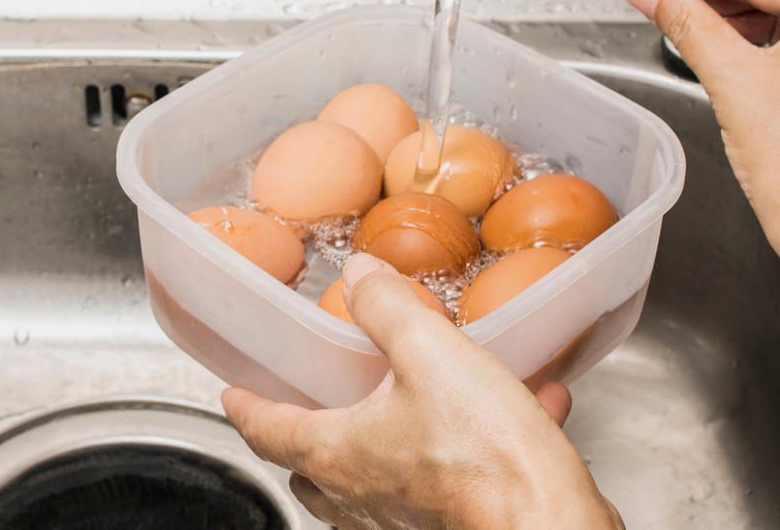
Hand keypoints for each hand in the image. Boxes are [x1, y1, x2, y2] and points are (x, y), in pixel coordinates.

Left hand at [222, 253, 622, 528]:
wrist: (547, 520)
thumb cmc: (485, 455)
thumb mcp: (430, 353)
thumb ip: (388, 308)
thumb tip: (361, 274)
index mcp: (340, 453)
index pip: (269, 430)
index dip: (247, 408)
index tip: (232, 396)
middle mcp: (362, 497)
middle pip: (311, 472)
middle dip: (304, 443)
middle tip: (308, 410)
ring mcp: (403, 521)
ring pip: (366, 490)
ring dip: (373, 452)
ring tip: (399, 413)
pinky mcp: (449, 526)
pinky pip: (443, 485)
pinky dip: (462, 451)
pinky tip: (518, 407)